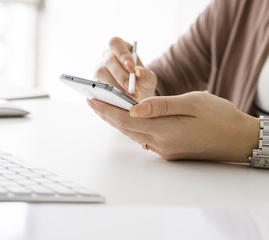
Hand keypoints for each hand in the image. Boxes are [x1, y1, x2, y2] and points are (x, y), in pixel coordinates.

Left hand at [87, 91, 258, 161]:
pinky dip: (130, 127)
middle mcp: (161, 144)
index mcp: (166, 130)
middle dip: (106, 114)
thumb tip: (134, 108)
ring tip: (103, 107)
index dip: (107, 109)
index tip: (92, 99)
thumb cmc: (220, 117)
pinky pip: (143, 138)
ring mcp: (164, 150)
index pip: (127, 119)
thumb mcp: (193, 102)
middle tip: (91, 101)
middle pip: (125, 128)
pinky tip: (125, 119)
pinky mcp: (169, 151)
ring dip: (116, 121)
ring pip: (132, 134)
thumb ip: (162, 106)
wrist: (238, 140)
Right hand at [95, 37, 156, 100]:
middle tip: (131, 87)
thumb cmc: (142, 84)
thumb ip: (146, 75)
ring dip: (114, 85)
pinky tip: (116, 101)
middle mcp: (107, 58)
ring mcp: (99, 71)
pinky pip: (96, 87)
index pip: (115, 43)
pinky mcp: (94, 84)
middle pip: (108, 60)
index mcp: (120, 49)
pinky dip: (107, 94)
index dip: (122, 54)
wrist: (136, 98)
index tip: (131, 68)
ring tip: (126, 96)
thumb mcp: (149, 80)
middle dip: (120, 75)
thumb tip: (139, 71)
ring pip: (100, 72)